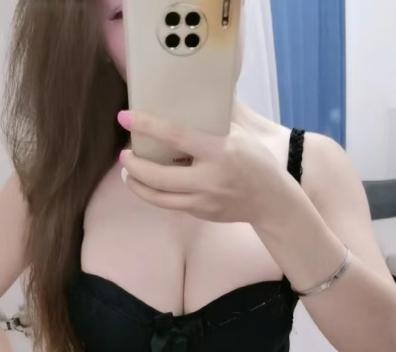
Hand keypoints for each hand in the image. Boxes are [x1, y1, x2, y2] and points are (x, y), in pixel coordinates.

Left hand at [117, 109, 283, 224]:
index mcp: (219, 152)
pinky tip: (150, 184)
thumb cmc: (256, 162)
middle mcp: (209, 179)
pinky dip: (157, 194)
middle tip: (124, 154)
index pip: (175, 136)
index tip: (125, 117)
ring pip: (159, 197)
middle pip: (157, 176)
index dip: (147, 125)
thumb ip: (215, 119)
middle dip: (134, 166)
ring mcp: (204, 201)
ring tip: (129, 174)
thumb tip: (192, 94)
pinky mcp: (201, 214)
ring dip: (138, 185)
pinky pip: (172, 204)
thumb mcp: (240, 134)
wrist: (271, 201)